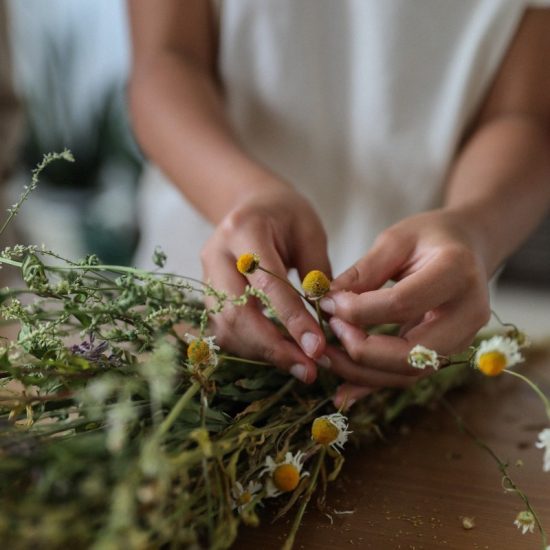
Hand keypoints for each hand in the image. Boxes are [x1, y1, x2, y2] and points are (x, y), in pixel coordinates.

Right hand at [201, 186, 330, 382]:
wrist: (251, 204)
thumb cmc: (286, 215)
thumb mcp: (311, 231)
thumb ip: (317, 273)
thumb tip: (327, 321)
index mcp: (244, 230)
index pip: (267, 283)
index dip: (292, 319)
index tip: (317, 347)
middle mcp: (217, 254)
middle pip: (236, 312)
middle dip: (273, 347)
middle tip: (308, 368)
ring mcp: (207, 276)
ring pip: (227, 327)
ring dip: (263, 352)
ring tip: (300, 366)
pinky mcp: (209, 294)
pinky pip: (226, 329)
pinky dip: (253, 347)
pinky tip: (280, 354)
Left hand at [319, 209, 490, 406]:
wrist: (469, 248)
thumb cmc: (431, 237)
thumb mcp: (396, 240)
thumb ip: (364, 270)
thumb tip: (328, 299)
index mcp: (457, 272)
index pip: (403, 303)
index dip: (359, 309)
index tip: (328, 303)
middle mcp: (468, 314)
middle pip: (412, 353)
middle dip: (362, 351)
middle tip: (328, 334)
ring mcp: (462, 340)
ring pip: (409, 373)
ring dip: (362, 373)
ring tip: (326, 357)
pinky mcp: (446, 354)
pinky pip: (409, 377)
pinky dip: (374, 384)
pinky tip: (343, 391)